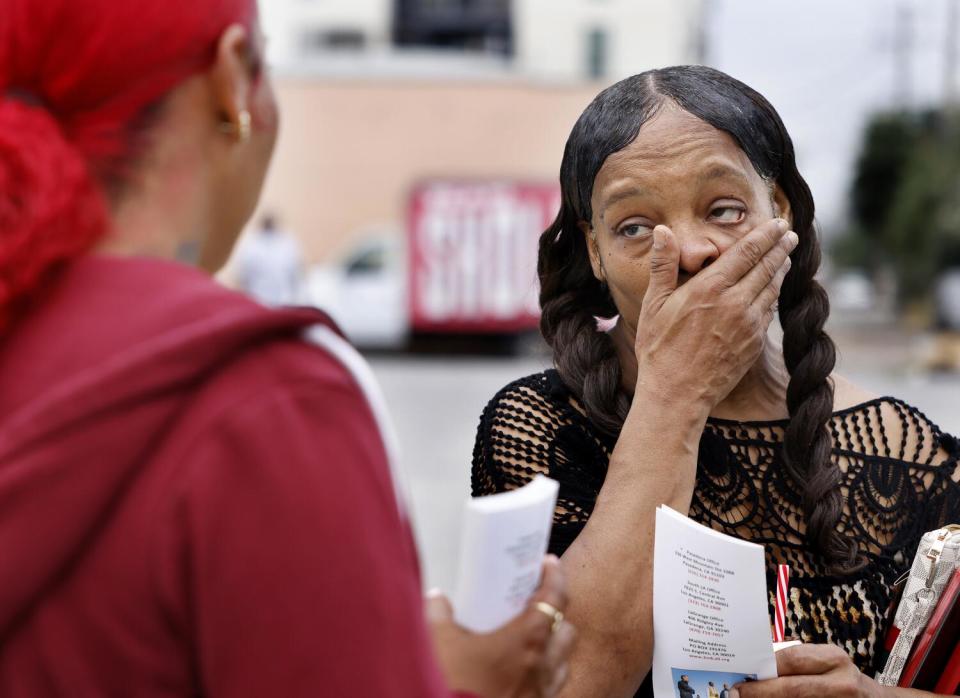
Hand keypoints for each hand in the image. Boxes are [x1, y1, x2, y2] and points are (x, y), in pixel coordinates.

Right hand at [426, 555, 575, 697]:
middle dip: (557, 615)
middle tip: (536, 605)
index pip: (555, 598)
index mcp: (527, 640)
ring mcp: (542, 692)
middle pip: (567, 630)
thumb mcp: (438, 643)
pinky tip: (522, 673)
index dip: (556, 576)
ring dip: (554, 647)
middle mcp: (543, 665)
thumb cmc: (453, 686)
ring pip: (563, 662)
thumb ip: (437, 614)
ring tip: (532, 640)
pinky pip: (551, 688)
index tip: (549, 564)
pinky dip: (544, 675)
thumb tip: (436, 599)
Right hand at [634, 218, 796, 412]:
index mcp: (710, 288)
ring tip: (787, 257)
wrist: (677, 394)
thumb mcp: (654, 304)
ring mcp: (749, 324)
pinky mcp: (754, 343)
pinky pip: (768, 312)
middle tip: (791, 233)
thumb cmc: (659, 348)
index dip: (765, 235)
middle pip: (767, 266)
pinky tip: (772, 291)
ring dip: (782, 269)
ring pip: (772, 288)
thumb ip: (663, 265)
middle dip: (781, 247)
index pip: (747, 252)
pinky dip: (773, 296)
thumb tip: (664, 229)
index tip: (778, 223)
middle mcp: (735, 302)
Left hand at [733, 644, 884, 697]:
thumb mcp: (824, 662)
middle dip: (761, 692)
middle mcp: (842, 682)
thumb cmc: (840, 678)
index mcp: (834, 659)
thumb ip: (795, 661)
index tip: (740, 674)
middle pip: (793, 689)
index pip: (791, 660)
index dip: (763, 668)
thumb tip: (755, 664)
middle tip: (736, 694)